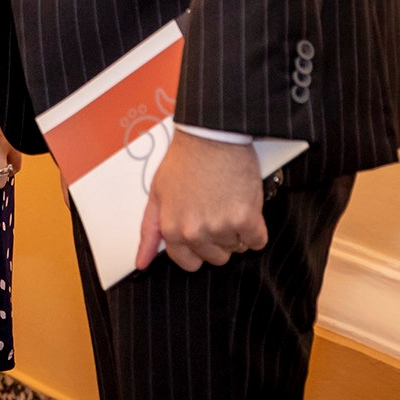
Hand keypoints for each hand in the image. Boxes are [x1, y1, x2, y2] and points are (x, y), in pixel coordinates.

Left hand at [138, 131, 266, 271]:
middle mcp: (195, 233)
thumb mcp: (157, 194)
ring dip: (237, 231)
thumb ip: (149, 231)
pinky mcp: (246, 219)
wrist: (211, 136)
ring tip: (228, 202)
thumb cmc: (185, 160)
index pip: (188, 263)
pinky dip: (256, 229)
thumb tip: (141, 263)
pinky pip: (258, 242)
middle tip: (216, 210)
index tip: (202, 234)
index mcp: (172, 229)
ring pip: (237, 248)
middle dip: (218, 238)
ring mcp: (221, 227)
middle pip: (216, 257)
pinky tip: (246, 208)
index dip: (197, 249)